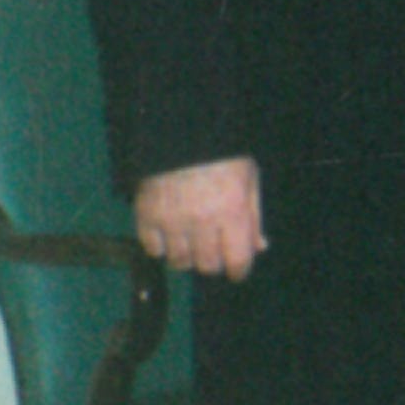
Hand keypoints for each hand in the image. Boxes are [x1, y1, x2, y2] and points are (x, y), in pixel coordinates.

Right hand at [135, 156, 264, 279]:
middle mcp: (202, 221)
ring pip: (179, 262)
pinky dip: (161, 248)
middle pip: (207, 265)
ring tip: (191, 243)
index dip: (239, 271)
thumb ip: (253, 217)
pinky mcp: (146, 216)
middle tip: (213, 252)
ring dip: (188, 257)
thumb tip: (258, 248)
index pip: (237, 259)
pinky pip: (153, 249)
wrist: (181, 132)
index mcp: (233, 210)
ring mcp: (172, 221)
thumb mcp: (249, 180)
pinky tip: (169, 236)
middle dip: (214, 263)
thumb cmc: (223, 156)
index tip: (237, 272)